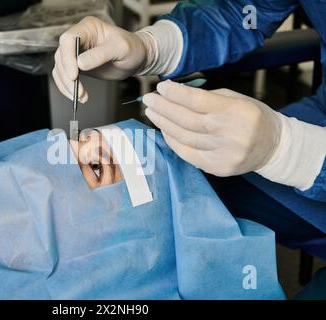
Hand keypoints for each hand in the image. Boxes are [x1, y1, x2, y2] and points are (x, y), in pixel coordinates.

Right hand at [53, 16, 153, 102]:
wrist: (137, 58)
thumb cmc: (132, 48)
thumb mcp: (121, 48)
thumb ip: (101, 54)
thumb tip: (80, 63)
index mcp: (88, 28)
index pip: (68, 39)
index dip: (68, 58)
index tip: (74, 75)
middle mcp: (79, 39)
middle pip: (61, 56)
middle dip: (67, 76)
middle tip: (77, 91)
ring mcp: (76, 53)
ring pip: (60, 69)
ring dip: (67, 85)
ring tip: (81, 96)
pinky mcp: (77, 67)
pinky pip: (65, 77)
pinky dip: (68, 88)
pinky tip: (79, 96)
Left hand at [143, 81, 282, 175]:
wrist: (273, 146)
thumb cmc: (251, 117)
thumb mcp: (236, 99)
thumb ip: (207, 97)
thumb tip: (174, 94)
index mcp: (237, 111)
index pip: (198, 101)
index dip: (176, 94)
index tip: (161, 88)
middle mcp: (230, 133)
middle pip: (187, 120)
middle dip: (164, 108)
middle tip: (149, 100)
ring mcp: (223, 153)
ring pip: (184, 137)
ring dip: (164, 124)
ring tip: (152, 113)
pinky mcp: (217, 167)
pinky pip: (187, 153)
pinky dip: (173, 141)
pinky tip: (164, 130)